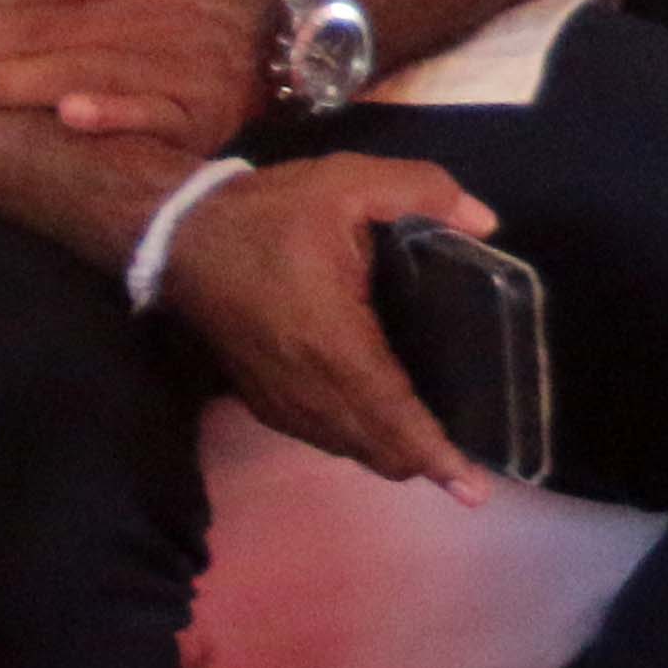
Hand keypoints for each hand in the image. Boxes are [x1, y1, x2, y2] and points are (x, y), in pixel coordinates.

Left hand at [0, 0, 277, 149]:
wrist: (298, 41)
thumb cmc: (192, 1)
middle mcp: (164, 11)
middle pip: (52, 27)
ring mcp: (184, 64)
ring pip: (86, 72)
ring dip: (12, 83)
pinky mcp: (201, 116)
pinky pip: (154, 115)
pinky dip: (114, 115)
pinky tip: (70, 117)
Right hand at [160, 156, 502, 504]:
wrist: (179, 235)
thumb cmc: (270, 212)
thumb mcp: (351, 180)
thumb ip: (425, 192)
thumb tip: (488, 222)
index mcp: (334, 340)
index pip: (392, 412)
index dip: (433, 452)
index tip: (471, 487)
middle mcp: (305, 384)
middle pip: (372, 444)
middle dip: (421, 464)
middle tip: (467, 478)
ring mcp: (278, 396)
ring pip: (343, 445)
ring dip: (387, 456)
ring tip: (435, 461)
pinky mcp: (259, 395)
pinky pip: (316, 434)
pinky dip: (353, 441)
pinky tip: (379, 433)